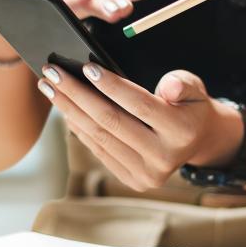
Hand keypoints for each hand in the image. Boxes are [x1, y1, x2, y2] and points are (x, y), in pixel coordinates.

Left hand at [36, 64, 242, 191]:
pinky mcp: (133, 180)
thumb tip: (168, 86)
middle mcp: (164, 158)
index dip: (112, 86)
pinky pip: (99, 151)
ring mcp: (147, 174)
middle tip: (52, 73)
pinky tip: (65, 110)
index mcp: (181, 132)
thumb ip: (183, 83)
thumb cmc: (188, 105)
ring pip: (99, 137)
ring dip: (70, 110)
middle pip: (111, 121)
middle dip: (77, 94)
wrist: (196, 140)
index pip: (139, 105)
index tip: (86, 66)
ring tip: (50, 88)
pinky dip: (79, 129)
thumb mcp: (194, 88)